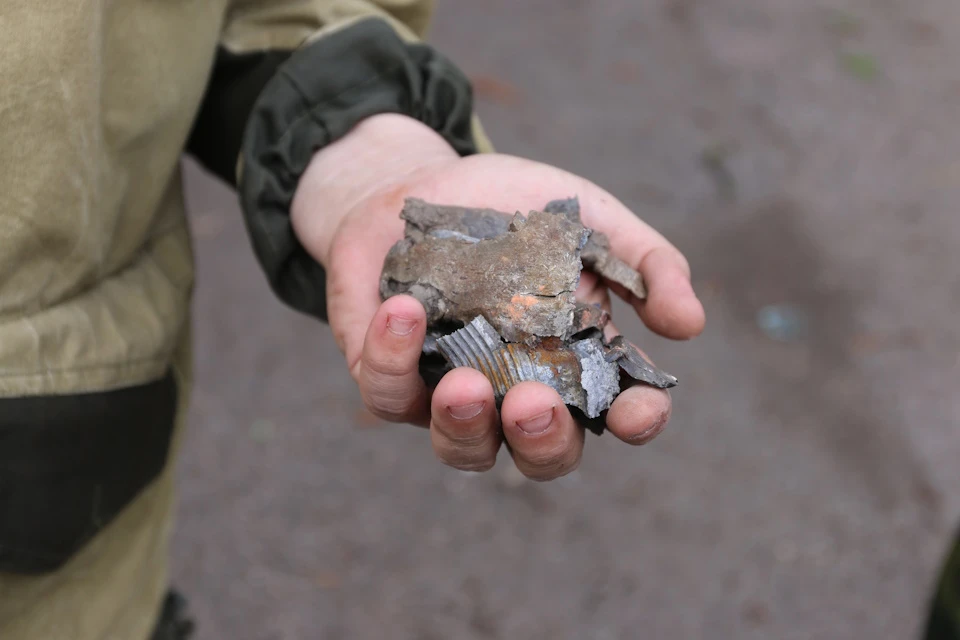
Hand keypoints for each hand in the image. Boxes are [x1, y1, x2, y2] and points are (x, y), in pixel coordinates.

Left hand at [291, 114, 704, 479]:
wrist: (419, 183)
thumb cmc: (512, 208)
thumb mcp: (590, 219)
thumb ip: (646, 265)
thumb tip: (691, 325)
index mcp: (575, 363)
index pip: (616, 413)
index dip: (634, 422)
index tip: (638, 410)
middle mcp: (517, 392)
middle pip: (540, 454)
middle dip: (541, 441)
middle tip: (532, 402)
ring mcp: (452, 392)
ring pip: (461, 448)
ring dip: (463, 426)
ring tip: (464, 384)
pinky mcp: (391, 376)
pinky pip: (389, 393)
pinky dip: (393, 360)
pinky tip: (404, 312)